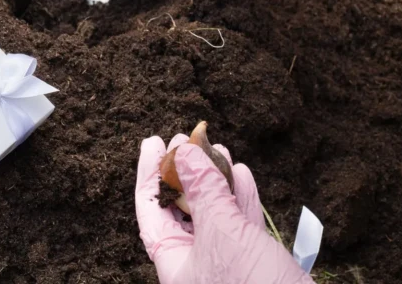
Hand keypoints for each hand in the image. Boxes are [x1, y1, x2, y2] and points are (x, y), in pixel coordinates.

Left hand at [136, 134, 314, 283]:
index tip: (154, 142)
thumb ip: (203, 191)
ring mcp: (223, 260)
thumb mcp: (222, 233)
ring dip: (216, 179)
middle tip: (189, 139)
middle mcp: (194, 262)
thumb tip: (186, 154)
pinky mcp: (251, 260)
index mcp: (173, 261)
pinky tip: (242, 173)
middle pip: (181, 206)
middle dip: (187, 172)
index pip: (150, 208)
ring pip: (214, 211)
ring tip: (219, 148)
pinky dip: (241, 197)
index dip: (150, 173)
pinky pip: (239, 222)